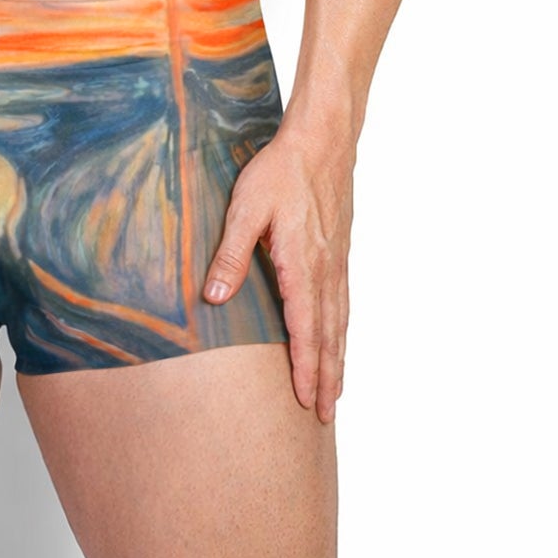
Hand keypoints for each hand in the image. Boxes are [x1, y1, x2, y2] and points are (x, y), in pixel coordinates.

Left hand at [201, 127, 354, 422]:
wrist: (323, 141)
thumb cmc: (280, 172)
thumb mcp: (245, 209)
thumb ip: (230, 255)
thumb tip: (213, 298)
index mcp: (301, 266)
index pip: (304, 330)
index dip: (304, 368)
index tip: (304, 401)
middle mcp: (325, 271)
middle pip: (329, 336)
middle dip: (326, 378)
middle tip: (324, 416)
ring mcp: (337, 262)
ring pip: (340, 323)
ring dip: (338, 360)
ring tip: (335, 392)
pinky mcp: (339, 251)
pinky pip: (344, 303)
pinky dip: (343, 331)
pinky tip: (339, 339)